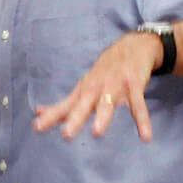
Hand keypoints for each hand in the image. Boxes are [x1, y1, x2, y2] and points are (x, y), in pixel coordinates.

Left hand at [32, 32, 160, 141]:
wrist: (133, 46)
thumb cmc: (104, 72)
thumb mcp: (83, 86)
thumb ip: (63, 105)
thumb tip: (38, 112)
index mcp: (83, 91)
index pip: (64, 106)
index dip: (51, 116)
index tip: (36, 127)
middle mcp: (96, 89)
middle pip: (83, 105)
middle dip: (75, 119)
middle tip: (66, 134)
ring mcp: (115, 87)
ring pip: (107, 104)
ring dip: (102, 117)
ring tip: (97, 132)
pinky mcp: (134, 86)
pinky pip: (139, 107)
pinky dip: (143, 121)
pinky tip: (145, 137)